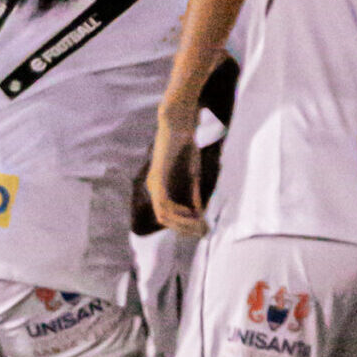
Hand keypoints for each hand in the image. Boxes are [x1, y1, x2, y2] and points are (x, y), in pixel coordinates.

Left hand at [146, 101, 207, 235]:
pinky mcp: (157, 178)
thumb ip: (193, 195)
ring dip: (181, 223)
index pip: (169, 216)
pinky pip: (163, 203)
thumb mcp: (193, 175)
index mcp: (161, 188)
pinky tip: (191, 212)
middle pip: (164, 220)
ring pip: (163, 215)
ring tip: (198, 225)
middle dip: (185, 229)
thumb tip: (199, 216)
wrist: (179, 124)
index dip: (185, 226)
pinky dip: (177, 211)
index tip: (202, 230)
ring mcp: (154, 184)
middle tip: (202, 232)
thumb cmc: (187, 146)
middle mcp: (154, 189)